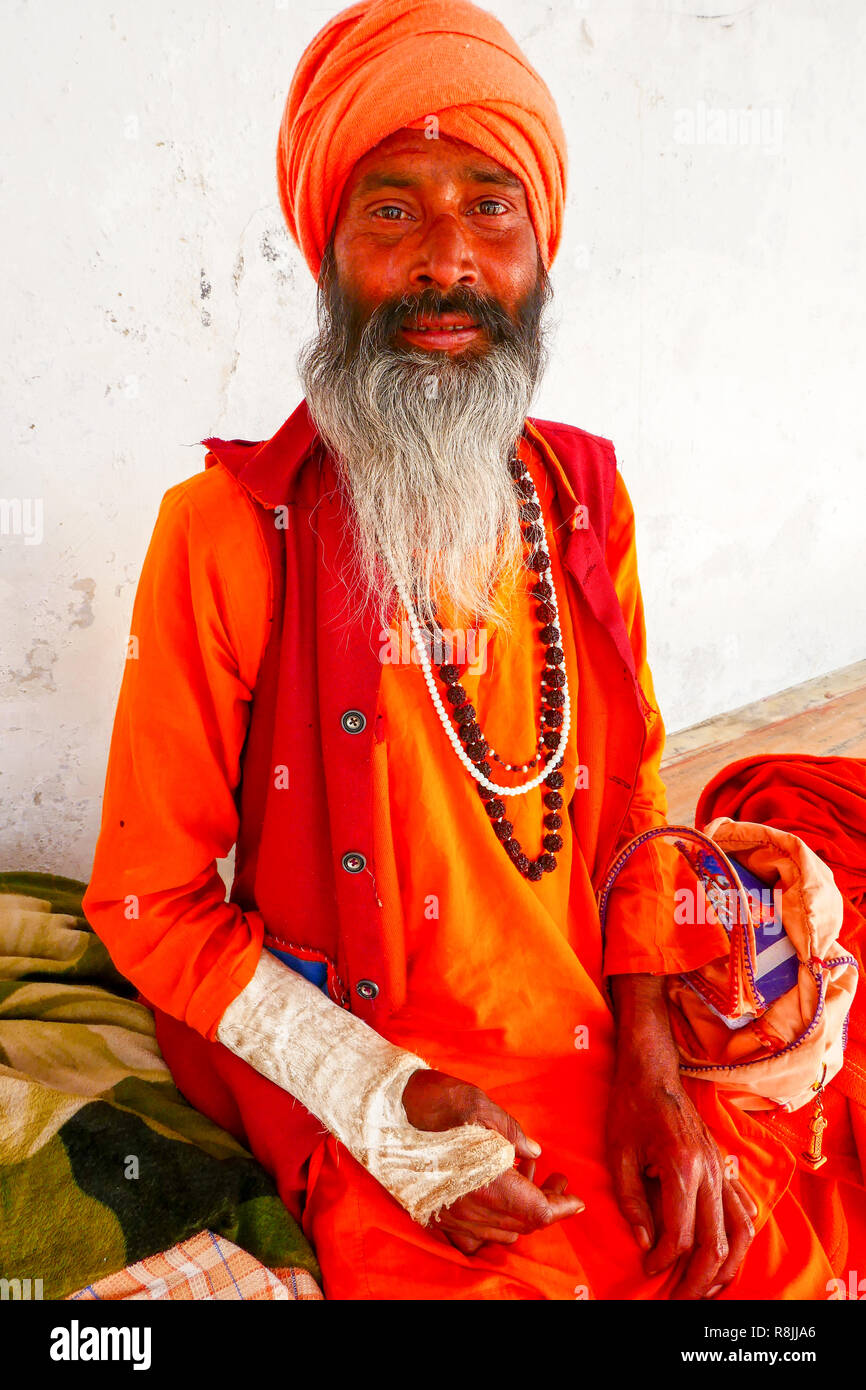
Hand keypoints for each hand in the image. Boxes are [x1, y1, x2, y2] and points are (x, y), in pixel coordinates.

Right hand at [402, 1068, 583, 1255]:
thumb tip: (533, 1153)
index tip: (576, 1199)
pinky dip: (492, 1223)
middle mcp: (468, 1207)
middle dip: (546, 1204)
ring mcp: (449, 1214)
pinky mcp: (435, 1212)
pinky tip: (497, 1197)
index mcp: (485, 1182)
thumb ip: (512, 1133)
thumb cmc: (435, 1102)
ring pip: (499, 1232)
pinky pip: (472, 1235)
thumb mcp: (482, 1107)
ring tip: (525, 1177)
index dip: (561, 1206)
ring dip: (520, 1211)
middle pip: (521, 1224)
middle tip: (557, 1179)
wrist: (385, 1107)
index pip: (536, 1210)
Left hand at [608, 974, 756, 1299]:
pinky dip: (739, 1241)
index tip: (647, 1268)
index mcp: (682, 1166)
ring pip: (741, 1233)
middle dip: (697, 1280)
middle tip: (677, 1298)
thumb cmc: (630, 1106)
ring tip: (706, 1289)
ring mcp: (724, 1168)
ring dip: (727, 1268)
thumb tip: (647, 1244)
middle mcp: (711, 1170)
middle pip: (716, 1243)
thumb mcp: (618, 1153)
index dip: (664, 1260)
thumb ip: (632, 1202)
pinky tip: (725, 1257)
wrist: (653, 1068)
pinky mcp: (726, 1166)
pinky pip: (744, 1211)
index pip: (681, 1234)